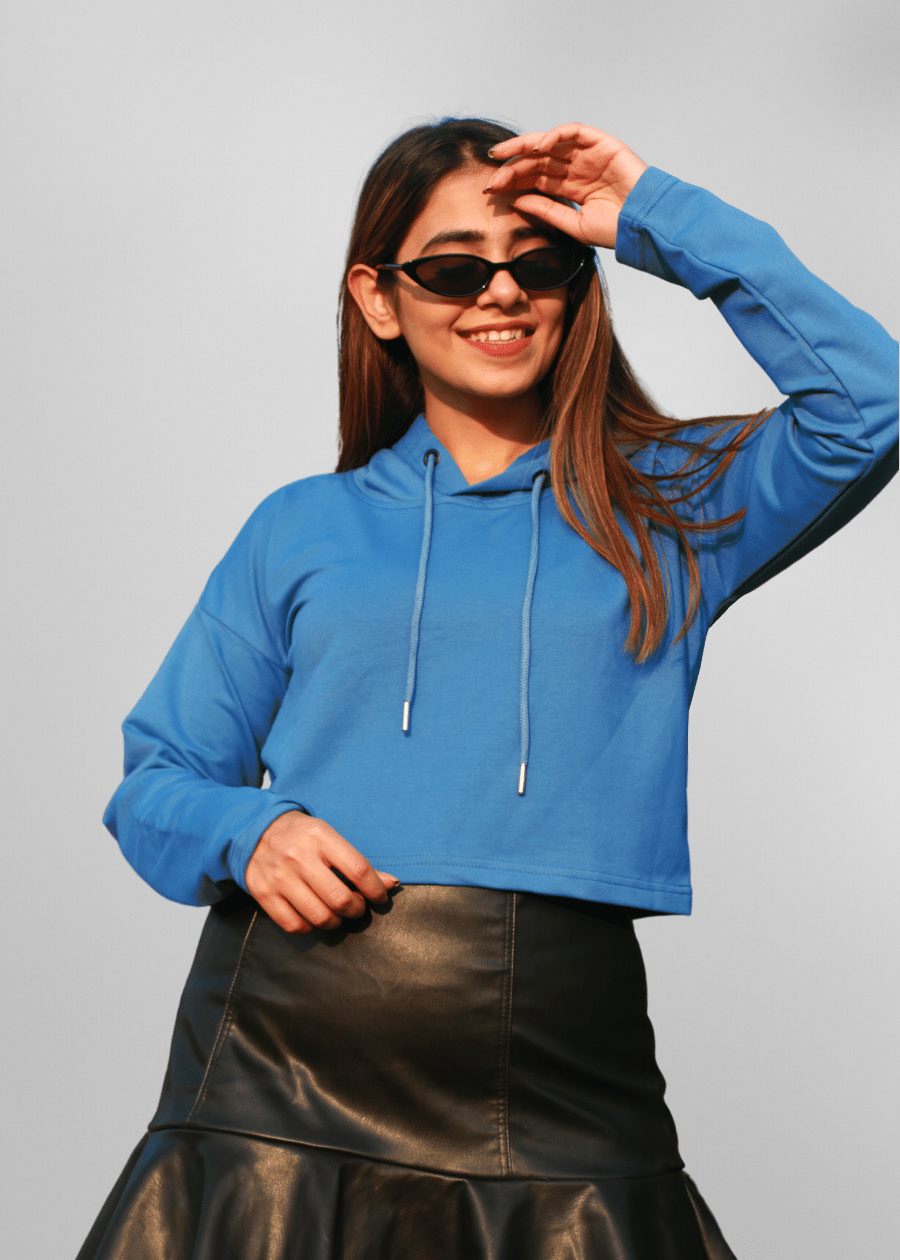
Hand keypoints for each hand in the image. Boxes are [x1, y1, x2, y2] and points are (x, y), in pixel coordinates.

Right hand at [245, 810, 400, 933]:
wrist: (256, 830)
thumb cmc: (303, 836)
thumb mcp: (329, 838)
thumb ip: (357, 862)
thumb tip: (391, 884)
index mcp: (320, 837)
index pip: (358, 869)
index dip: (375, 889)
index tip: (379, 897)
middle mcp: (299, 856)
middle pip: (340, 899)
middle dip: (356, 909)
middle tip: (357, 906)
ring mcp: (279, 877)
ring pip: (319, 916)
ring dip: (336, 922)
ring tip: (338, 915)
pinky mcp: (264, 894)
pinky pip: (295, 925)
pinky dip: (310, 928)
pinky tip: (314, 918)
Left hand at [481, 122, 649, 250]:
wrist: (644, 226)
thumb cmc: (615, 230)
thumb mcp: (573, 225)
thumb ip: (546, 211)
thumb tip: (516, 200)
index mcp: (570, 187)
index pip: (535, 178)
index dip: (512, 181)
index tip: (490, 189)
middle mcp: (577, 168)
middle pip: (538, 159)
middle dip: (513, 164)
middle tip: (491, 170)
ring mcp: (588, 154)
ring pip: (550, 143)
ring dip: (526, 146)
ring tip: (505, 155)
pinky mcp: (602, 143)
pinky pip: (573, 132)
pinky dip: (555, 135)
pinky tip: (538, 147)